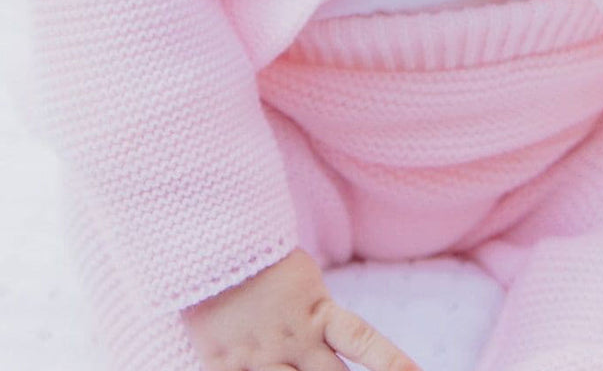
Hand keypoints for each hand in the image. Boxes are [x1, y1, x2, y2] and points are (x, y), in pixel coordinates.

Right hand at [183, 247, 422, 370]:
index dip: (391, 361)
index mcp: (317, 313)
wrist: (211, 243)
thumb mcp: (302, 282)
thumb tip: (336, 335)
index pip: (363, 341)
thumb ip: (319, 317)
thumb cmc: (261, 260)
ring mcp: (258, 356)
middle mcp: (293, 340)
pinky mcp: (224, 364)